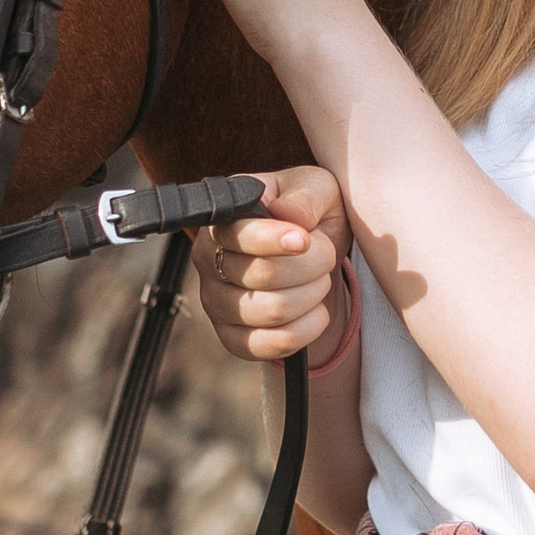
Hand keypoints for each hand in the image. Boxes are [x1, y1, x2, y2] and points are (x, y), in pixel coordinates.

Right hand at [199, 164, 349, 363]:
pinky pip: (268, 345)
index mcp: (224, 219)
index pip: (238, 235)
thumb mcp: (317, 189)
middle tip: (326, 256)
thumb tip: (286, 213)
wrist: (315, 258)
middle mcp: (208, 260)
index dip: (274, 239)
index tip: (305, 239)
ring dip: (312, 296)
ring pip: (272, 311)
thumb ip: (305, 196)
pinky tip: (316, 312)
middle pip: (263, 274)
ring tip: (320, 281)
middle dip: (310, 266)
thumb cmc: (310, 215)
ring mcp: (215, 301)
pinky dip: (305, 331)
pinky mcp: (232, 336)